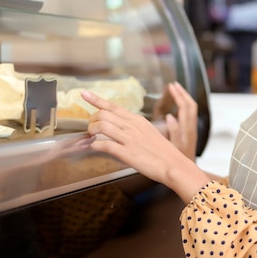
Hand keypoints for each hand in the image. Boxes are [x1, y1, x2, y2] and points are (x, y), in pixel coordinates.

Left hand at [81, 84, 207, 201]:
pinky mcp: (127, 153)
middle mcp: (132, 126)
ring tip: (91, 136)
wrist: (173, 164)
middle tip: (91, 127)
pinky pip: (104, 144)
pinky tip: (95, 147)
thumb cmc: (162, 151)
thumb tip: (119, 126)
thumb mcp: (148, 132)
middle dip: (91, 120)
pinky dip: (95, 145)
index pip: (112, 106)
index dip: (96, 99)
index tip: (83, 93)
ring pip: (102, 126)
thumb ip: (133, 127)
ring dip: (92, 131)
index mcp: (137, 120)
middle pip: (103, 114)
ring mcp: (129, 139)